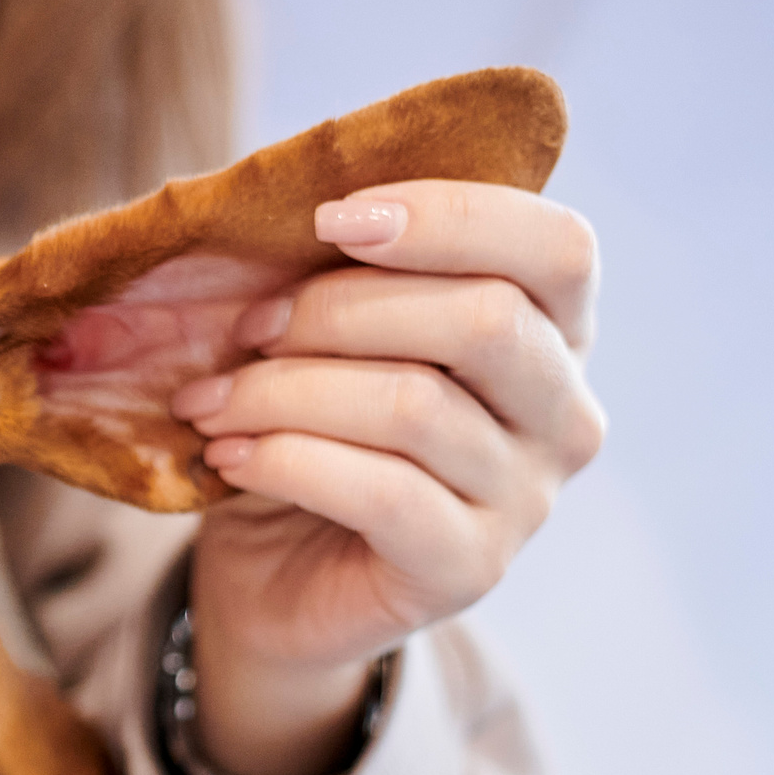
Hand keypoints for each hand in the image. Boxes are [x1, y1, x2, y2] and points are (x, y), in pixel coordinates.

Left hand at [169, 180, 605, 774]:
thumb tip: (281, 198)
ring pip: (415, 405)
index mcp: (552, 331)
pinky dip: (286, 459)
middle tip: (244, 330)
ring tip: (208, 402)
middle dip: (337, 309)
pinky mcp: (469, 569)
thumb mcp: (319, 335)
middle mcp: (565, 413)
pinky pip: (383, 493)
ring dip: (283, 390)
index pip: (557, 247)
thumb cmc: (303, 430)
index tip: (330, 219)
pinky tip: (227, 456)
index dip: (449, 216)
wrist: (271, 577)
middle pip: (484, 318)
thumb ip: (332, 267)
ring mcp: (527, 499)